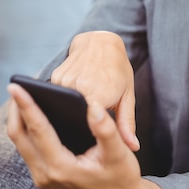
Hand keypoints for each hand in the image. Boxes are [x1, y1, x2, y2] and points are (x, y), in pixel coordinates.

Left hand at [7, 83, 167, 188]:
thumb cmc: (121, 174)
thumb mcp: (119, 152)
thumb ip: (106, 129)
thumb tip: (93, 106)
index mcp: (62, 167)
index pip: (37, 130)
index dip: (26, 105)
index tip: (15, 87)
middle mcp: (46, 174)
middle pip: (18, 135)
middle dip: (15, 108)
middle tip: (16, 84)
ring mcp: (42, 176)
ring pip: (19, 141)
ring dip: (18, 117)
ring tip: (21, 92)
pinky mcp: (43, 173)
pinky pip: (26, 146)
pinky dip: (25, 126)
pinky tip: (31, 110)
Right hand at [52, 31, 138, 150]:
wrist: (101, 40)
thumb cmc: (118, 69)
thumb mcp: (128, 95)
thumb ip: (127, 123)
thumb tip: (132, 147)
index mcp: (99, 95)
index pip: (91, 126)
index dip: (91, 137)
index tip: (93, 148)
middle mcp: (79, 88)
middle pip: (73, 118)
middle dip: (79, 127)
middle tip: (85, 135)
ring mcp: (64, 81)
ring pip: (62, 107)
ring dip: (69, 112)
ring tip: (78, 116)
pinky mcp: (55, 76)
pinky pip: (56, 96)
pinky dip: (62, 101)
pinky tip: (70, 102)